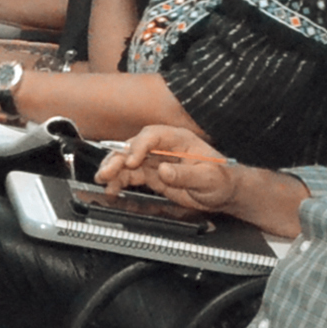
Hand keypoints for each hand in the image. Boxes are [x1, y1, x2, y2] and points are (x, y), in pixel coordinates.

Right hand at [98, 126, 237, 213]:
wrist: (224, 192)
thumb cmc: (221, 180)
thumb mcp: (208, 178)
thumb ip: (186, 175)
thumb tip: (164, 170)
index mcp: (179, 139)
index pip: (153, 135)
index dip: (139, 146)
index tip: (133, 161)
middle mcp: (163, 147)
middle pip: (134, 146)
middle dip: (118, 157)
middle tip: (107, 171)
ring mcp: (155, 161)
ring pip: (128, 160)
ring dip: (113, 169)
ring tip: (102, 180)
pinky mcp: (152, 175)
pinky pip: (130, 175)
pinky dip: (118, 181)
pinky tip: (111, 189)